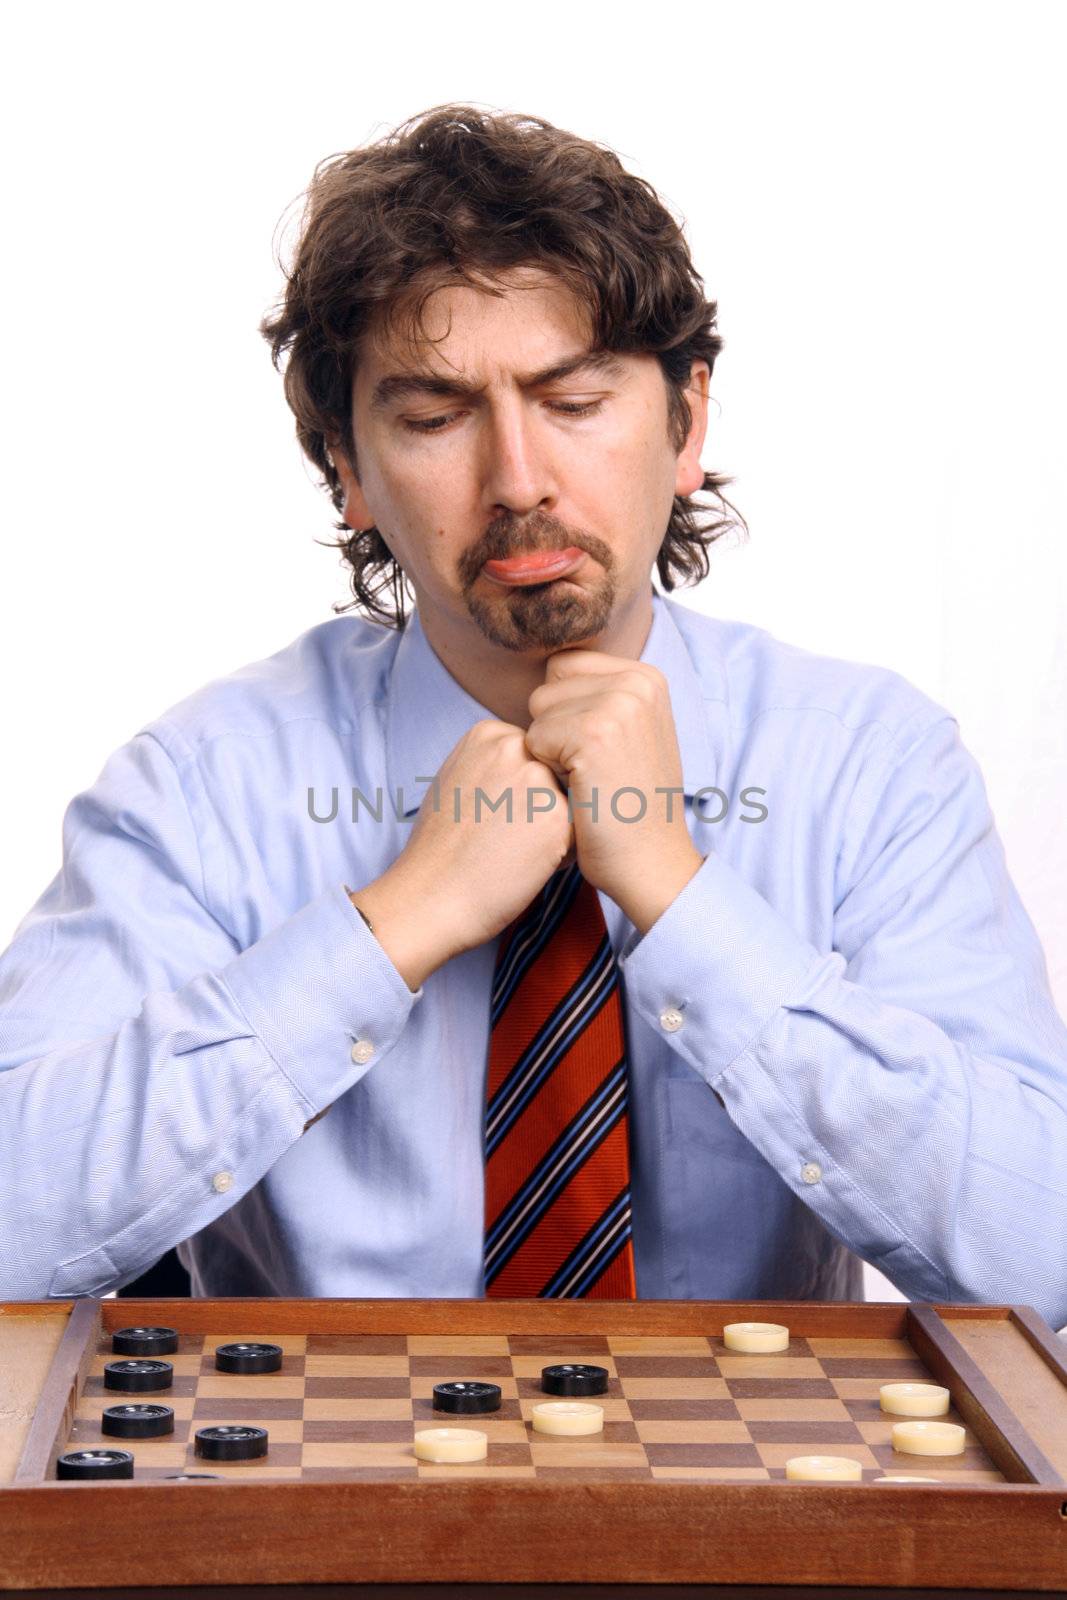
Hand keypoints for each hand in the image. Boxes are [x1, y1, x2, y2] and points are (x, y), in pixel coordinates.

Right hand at [356, 719, 573, 976]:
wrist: (431, 897)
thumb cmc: (440, 850)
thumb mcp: (457, 780)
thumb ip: (495, 763)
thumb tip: (535, 763)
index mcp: (488, 733)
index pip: (535, 755)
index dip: (519, 791)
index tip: (490, 814)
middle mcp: (515, 745)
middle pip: (555, 776)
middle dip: (542, 806)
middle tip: (502, 836)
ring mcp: (538, 778)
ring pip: (570, 803)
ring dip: (555, 829)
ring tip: (512, 850)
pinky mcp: (559, 816)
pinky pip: (579, 833)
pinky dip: (561, 855)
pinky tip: (524, 865)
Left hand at [524, 650, 704, 930]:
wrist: (650, 862)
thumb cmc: (629, 806)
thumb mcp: (630, 735)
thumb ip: (600, 697)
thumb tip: (553, 669)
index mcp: (646, 676)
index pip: (563, 667)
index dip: (563, 713)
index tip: (597, 752)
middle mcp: (638, 680)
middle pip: (546, 686)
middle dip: (553, 729)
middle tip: (592, 770)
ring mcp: (619, 703)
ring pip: (536, 712)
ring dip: (548, 750)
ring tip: (587, 780)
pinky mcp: (594, 732)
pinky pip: (533, 738)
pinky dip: (545, 770)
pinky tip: (580, 792)